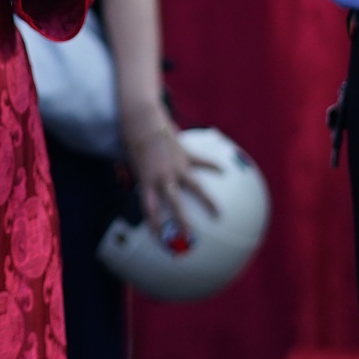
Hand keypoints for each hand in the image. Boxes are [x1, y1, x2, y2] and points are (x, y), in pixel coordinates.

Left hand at [122, 110, 220, 234]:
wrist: (141, 119)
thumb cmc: (135, 143)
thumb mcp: (136, 165)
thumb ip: (147, 180)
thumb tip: (154, 191)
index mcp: (147, 180)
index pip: (150, 208)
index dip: (154, 224)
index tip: (159, 238)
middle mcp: (163, 176)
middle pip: (175, 203)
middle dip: (182, 221)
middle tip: (189, 236)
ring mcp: (177, 165)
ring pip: (195, 186)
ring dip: (207, 201)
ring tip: (219, 214)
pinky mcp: (186, 154)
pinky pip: (202, 163)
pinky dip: (213, 167)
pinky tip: (224, 172)